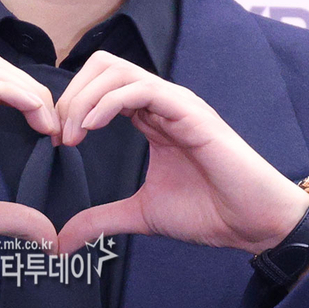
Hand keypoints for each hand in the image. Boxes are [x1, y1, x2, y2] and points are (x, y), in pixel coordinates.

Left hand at [55, 52, 308, 255]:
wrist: (253, 223)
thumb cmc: (208, 211)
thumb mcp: (141, 214)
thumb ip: (101, 219)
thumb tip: (61, 241)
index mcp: (149, 115)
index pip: (100, 84)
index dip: (71, 104)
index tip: (55, 140)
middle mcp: (160, 100)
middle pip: (103, 66)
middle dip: (72, 94)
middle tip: (59, 134)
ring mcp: (175, 102)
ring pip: (118, 70)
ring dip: (85, 97)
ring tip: (72, 134)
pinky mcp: (188, 111)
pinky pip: (141, 89)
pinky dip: (109, 101)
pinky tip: (92, 126)